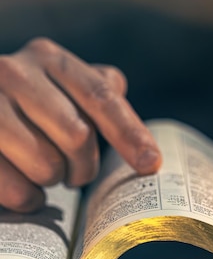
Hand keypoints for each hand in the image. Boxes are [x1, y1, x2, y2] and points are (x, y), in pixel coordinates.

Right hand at [0, 38, 160, 211]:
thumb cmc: (25, 105)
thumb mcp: (59, 86)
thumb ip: (95, 91)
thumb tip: (132, 120)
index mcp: (49, 58)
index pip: (101, 97)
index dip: (130, 133)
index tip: (151, 165)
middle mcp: (15, 73)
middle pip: (77, 135)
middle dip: (84, 166)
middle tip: (76, 174)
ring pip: (46, 165)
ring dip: (53, 181)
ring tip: (45, 174)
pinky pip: (15, 189)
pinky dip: (28, 199)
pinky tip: (26, 191)